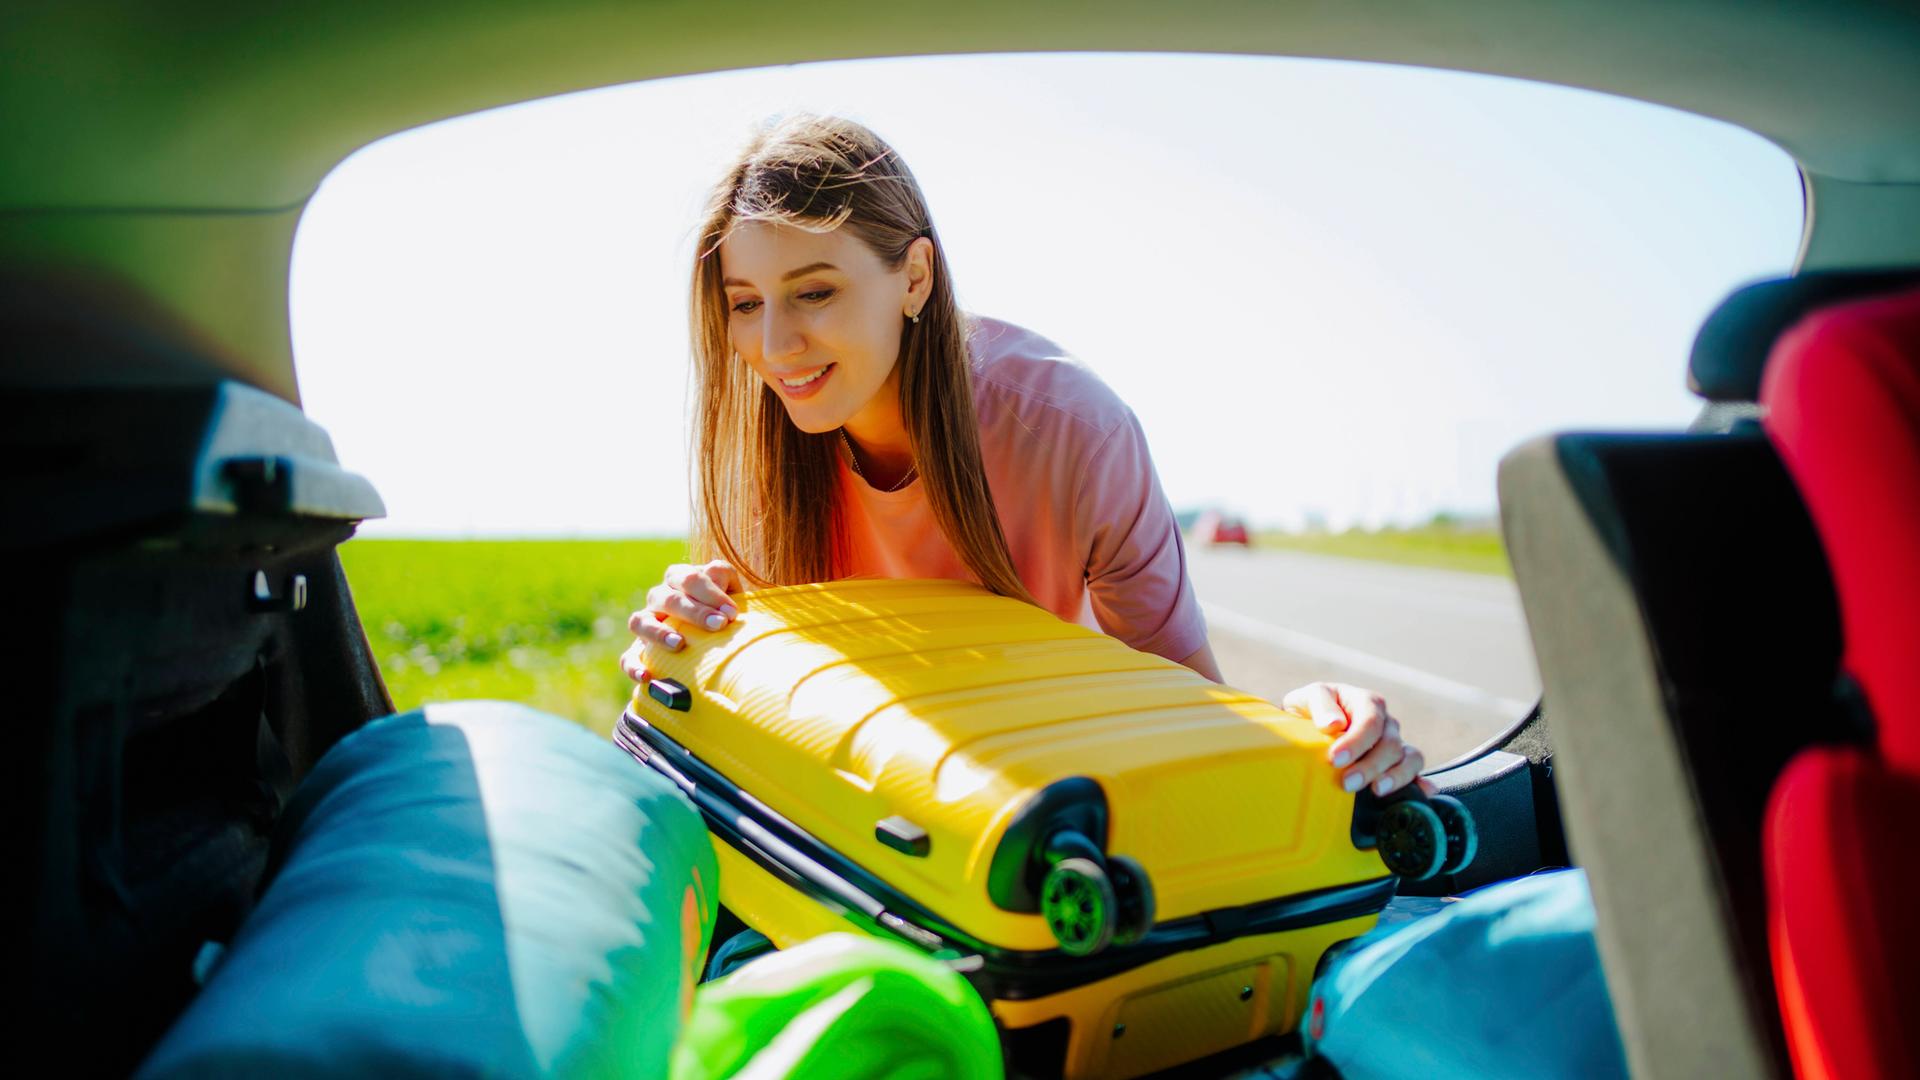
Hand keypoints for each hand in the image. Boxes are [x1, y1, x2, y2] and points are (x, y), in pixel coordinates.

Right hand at [620, 560, 739, 682]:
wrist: (717, 633)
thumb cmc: (723, 607)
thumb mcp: (729, 587)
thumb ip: (722, 576)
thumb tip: (715, 578)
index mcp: (678, 577)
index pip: (690, 579)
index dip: (711, 594)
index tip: (732, 613)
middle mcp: (658, 596)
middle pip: (670, 599)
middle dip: (696, 612)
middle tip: (719, 625)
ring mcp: (646, 621)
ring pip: (640, 622)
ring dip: (658, 633)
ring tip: (678, 644)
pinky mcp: (639, 649)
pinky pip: (628, 656)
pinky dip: (633, 666)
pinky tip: (647, 676)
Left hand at [1282, 682, 1434, 797]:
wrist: (1307, 727)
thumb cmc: (1309, 711)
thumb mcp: (1306, 698)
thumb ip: (1320, 705)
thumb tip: (1334, 724)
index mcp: (1367, 703)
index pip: (1370, 722)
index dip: (1356, 741)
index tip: (1336, 759)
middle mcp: (1386, 723)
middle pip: (1390, 744)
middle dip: (1370, 766)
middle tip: (1347, 783)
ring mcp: (1395, 744)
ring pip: (1410, 758)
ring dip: (1396, 776)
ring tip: (1376, 791)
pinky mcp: (1397, 765)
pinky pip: (1416, 773)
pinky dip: (1421, 783)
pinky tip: (1422, 793)